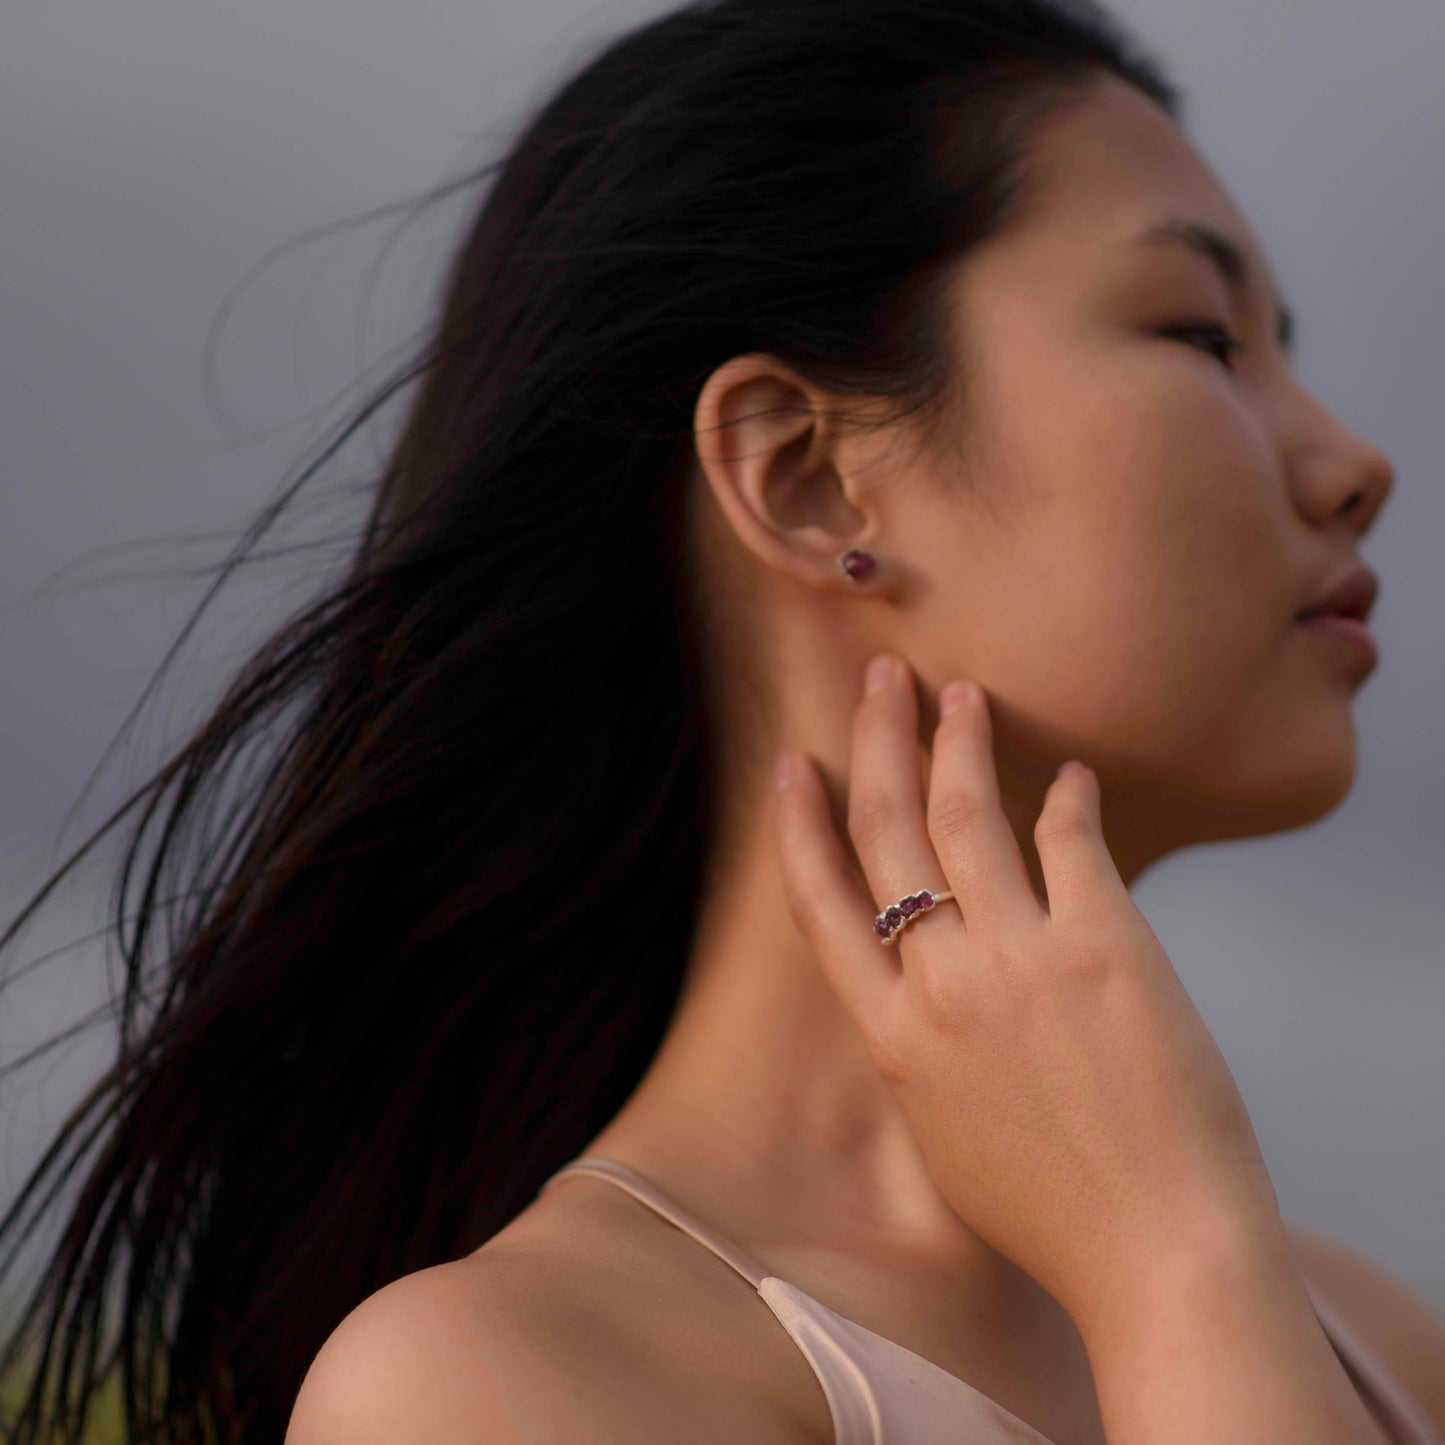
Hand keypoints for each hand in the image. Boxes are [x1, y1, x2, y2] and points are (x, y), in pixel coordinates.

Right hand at [771, 655, 1285, 1327]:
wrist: (1157, 1255)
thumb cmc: (1051, 1215)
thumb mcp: (944, 1133)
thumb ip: (919, 1047)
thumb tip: (923, 981)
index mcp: (892, 1037)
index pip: (821, 904)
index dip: (800, 824)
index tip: (796, 763)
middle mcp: (942, 984)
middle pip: (887, 831)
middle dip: (878, 742)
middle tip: (881, 679)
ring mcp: (1022, 961)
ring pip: (968, 817)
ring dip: (959, 742)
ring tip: (960, 693)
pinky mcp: (1106, 949)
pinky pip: (1073, 843)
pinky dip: (1070, 800)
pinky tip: (1072, 774)